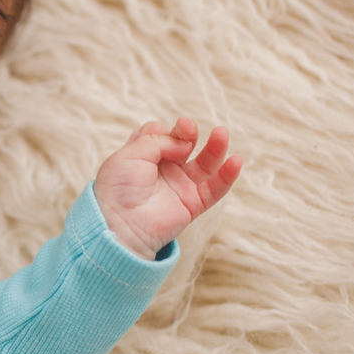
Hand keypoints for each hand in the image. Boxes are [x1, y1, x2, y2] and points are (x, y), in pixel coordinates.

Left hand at [94, 118, 241, 260]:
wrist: (120, 223)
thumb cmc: (118, 188)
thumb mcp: (130, 154)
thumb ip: (159, 141)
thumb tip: (185, 143)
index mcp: (142, 156)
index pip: (161, 134)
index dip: (164, 131)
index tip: (162, 135)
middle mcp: (162, 169)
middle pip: (184, 145)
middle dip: (188, 134)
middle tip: (188, 130)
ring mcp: (178, 186)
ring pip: (204, 164)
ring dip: (215, 148)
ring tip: (221, 133)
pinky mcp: (192, 204)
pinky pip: (214, 189)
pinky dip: (227, 176)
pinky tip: (235, 162)